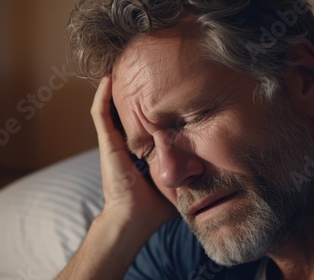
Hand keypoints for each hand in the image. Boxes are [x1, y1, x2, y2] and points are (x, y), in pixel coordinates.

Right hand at [91, 76, 177, 230]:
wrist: (133, 220)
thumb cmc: (154, 207)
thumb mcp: (178, 181)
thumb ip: (190, 170)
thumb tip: (213, 163)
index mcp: (138, 151)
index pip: (143, 122)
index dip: (149, 105)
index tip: (161, 89)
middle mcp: (123, 144)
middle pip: (125, 111)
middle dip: (131, 92)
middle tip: (140, 71)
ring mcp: (112, 143)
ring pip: (110, 108)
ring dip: (114, 88)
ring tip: (121, 67)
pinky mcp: (106, 144)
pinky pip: (100, 114)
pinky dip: (102, 96)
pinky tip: (107, 79)